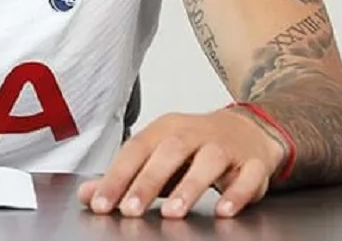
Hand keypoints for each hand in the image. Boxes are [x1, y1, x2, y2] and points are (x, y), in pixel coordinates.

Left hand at [78, 108, 285, 218]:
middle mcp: (195, 133)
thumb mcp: (157, 156)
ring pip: (210, 160)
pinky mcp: (253, 163)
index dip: (117, 176)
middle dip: (148, 181)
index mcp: (166, 129)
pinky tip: (223, 210)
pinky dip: (237, 193)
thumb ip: (124, 176)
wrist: (248, 131)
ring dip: (190, 187)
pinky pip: (248, 176)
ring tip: (174, 212)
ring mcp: (226, 146)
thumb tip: (88, 195)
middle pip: (170, 151)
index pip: (136, 149)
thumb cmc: (196, 147)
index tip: (101, 203)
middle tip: (131, 209)